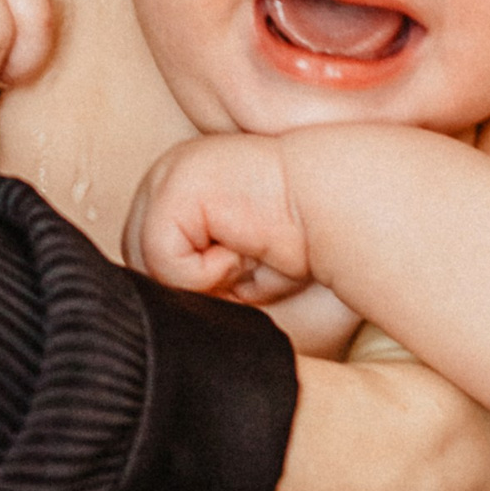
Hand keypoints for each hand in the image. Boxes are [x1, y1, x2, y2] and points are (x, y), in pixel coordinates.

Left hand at [125, 131, 313, 304]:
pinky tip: (246, 246)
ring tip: (249, 254)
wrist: (349, 206)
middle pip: (140, 265)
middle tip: (248, 265)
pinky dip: (208, 273)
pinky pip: (162, 258)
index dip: (195, 286)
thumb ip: (192, 290)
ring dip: (205, 281)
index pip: (148, 261)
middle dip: (195, 288)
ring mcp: (167, 174)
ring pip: (146, 266)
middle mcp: (165, 174)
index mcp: (177, 189)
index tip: (245, 267)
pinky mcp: (177, 186)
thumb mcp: (238, 280)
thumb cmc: (309, 245)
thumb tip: (157, 316)